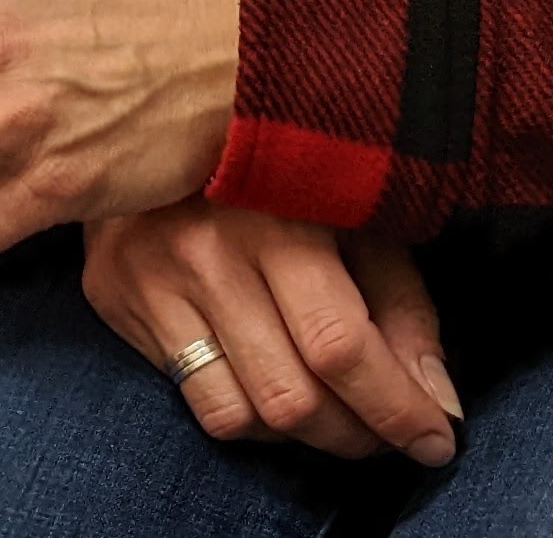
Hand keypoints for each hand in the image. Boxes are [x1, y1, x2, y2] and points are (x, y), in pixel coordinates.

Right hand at [83, 203, 456, 465]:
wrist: (155, 113)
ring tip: (337, 417)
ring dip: (306, 439)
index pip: (339, 344)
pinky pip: (198, 403)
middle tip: (389, 435)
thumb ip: (400, 303)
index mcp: (277, 215)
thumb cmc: (279, 169)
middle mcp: (205, 252)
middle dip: (357, 436)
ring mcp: (150, 279)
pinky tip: (275, 392)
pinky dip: (253, 420)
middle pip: (290, 396)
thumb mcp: (355, 212)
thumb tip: (436, 401)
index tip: (436, 440)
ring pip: (242, 416)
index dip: (396, 408)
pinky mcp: (115, 298)